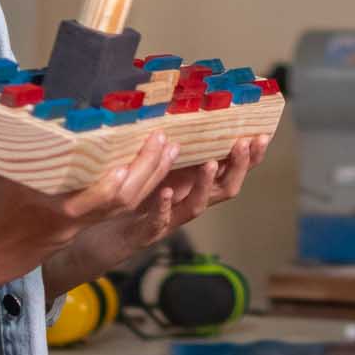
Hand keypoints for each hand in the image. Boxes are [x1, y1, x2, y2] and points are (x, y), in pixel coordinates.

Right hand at [0, 131, 177, 301]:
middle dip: (148, 168)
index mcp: (49, 200)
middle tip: (164, 139)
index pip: (97, 185)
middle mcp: (69, 215)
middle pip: (120, 195)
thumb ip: (11, 133)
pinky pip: (109, 211)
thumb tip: (23, 96)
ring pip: (120, 205)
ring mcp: (74, 227)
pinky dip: (129, 189)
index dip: (124, 169)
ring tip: (165, 150)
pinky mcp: (73, 233)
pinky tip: (138, 168)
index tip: (141, 140)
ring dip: (147, 178)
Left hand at [50, 137, 267, 294]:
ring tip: (208, 163)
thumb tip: (174, 111)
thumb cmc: (122, 203)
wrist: (92, 243)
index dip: (247, 158)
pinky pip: (157, 223)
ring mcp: (165, 221)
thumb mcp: (148, 170)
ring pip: (195, 206)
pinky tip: (165, 192)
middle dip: (238, 167)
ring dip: (204, 184)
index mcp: (188, 187)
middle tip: (246, 144)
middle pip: (223, 189)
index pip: (227, 171)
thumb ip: (163, 149)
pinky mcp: (141, 235)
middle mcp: (183, 205)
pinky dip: (163, 207)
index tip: (261, 135)